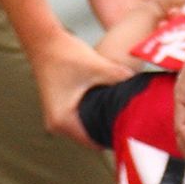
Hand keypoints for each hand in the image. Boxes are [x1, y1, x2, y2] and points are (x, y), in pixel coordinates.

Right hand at [34, 28, 129, 143]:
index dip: (114, 136)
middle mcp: (56, 125)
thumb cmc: (67, 53)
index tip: (132, 131)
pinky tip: (110, 107)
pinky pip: (81, 121)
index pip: (95, 142)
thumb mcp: (97, 66)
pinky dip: (95, 116)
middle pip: (91, 138)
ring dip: (102, 123)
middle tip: (132, 122)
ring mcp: (55, 118)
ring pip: (86, 129)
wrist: (44, 41)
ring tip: (123, 114)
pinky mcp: (59, 110)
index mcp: (62, 120)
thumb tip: (140, 87)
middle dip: (109, 130)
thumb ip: (120, 78)